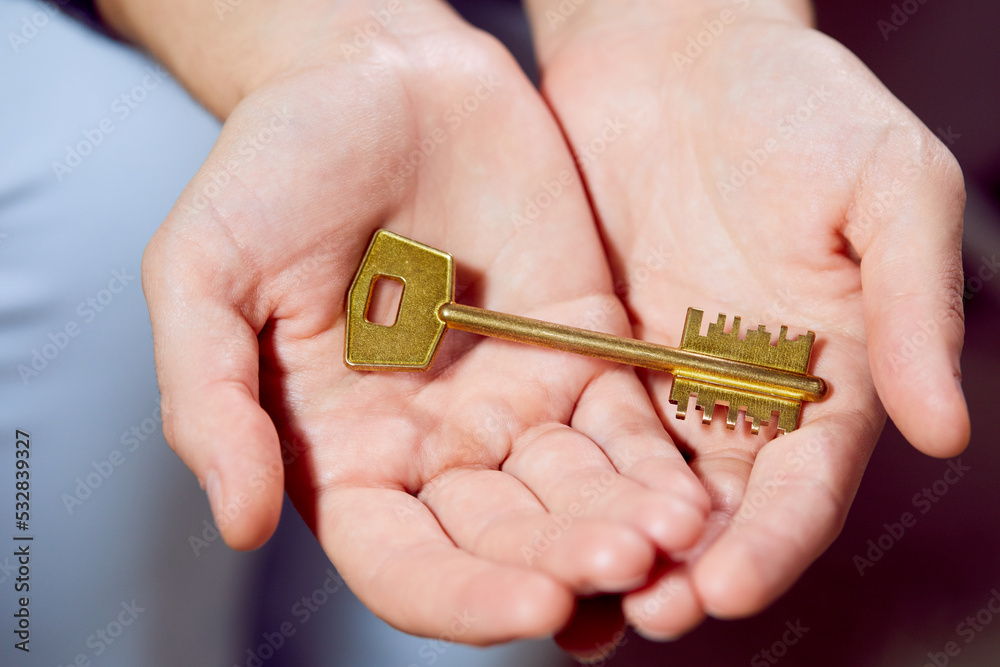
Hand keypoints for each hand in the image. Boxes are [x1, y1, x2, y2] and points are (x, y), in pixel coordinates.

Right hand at [133, 0, 709, 643]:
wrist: (375, 75)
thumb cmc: (274, 168)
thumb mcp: (205, 274)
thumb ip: (210, 399)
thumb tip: (241, 521)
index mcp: (345, 452)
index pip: (403, 560)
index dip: (463, 596)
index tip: (533, 602)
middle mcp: (436, 444)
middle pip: (506, 541)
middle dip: (567, 562)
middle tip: (627, 565)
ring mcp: (516, 399)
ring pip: (578, 494)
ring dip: (628, 524)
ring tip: (677, 536)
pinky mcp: (580, 347)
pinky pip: (627, 423)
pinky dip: (658, 460)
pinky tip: (693, 489)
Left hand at [524, 0, 968, 641]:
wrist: (680, 53)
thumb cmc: (801, 104)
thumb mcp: (889, 187)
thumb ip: (917, 306)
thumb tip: (945, 430)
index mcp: (826, 379)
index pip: (801, 488)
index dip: (769, 544)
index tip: (727, 588)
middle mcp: (739, 398)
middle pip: (712, 512)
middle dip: (680, 570)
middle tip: (639, 614)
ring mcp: (659, 381)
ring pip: (635, 488)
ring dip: (608, 544)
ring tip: (570, 596)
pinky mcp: (586, 354)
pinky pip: (569, 429)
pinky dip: (552, 478)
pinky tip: (519, 521)